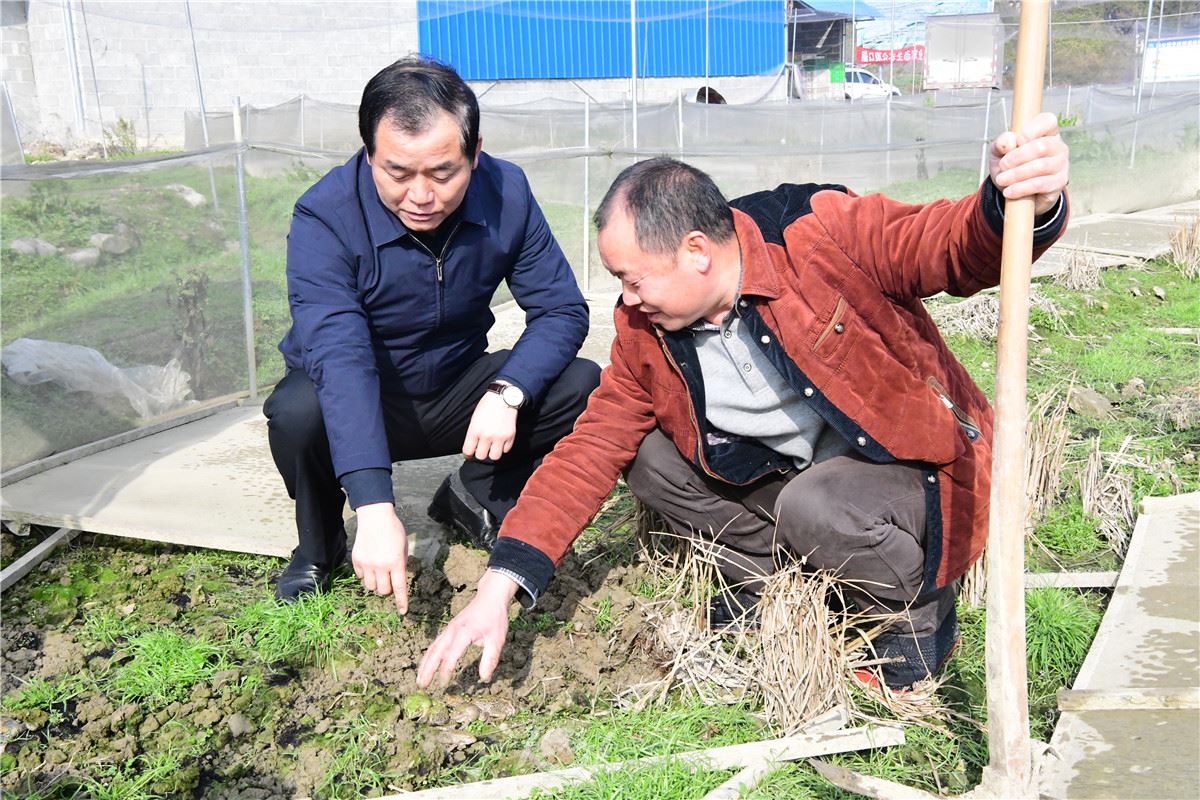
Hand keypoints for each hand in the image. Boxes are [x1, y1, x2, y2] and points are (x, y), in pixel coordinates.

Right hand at [351, 503, 408, 612]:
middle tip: (389, 580)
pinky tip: (369, 564)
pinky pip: (360, 577)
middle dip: (387, 589)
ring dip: (376, 584)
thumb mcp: (403, 547)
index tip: (403, 612)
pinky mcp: (357, 560)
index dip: (401, 601)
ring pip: (370, 587)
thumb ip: (401, 564)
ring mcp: (367, 563)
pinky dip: (365, 575)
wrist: (375, 517)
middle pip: (383, 590)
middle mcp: (381, 565)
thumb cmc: (394, 530)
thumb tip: (397, 579)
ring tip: (379, 573)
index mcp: (396, 562)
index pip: (399, 587)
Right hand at [417, 570, 519, 686]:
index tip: (445, 683)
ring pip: (433, 648)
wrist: (490, 597)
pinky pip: (436, 644)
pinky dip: (429, 656)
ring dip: (425, 664)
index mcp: (464, 633)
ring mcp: (449, 629)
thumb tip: (484, 678)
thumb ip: (490, 658)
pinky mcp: (449, 630)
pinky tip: (427, 666)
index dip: (447, 670)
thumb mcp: (497, 639)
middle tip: (421, 685)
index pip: (451, 654)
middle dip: (427, 669)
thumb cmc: (494, 618)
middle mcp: (452, 631)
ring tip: (420, 680)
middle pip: (436, 651)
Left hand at [462, 391, 517, 461]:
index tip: (469, 454)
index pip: (468, 451)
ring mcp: (500, 437)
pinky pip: (505, 450)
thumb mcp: (474, 419)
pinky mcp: (510, 437)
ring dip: (492, 453)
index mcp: (475, 430)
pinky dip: (503, 447)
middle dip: (480, 453)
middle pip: (481, 456)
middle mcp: (487, 436)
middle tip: (482, 448)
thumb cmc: (487, 406)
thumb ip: (473, 434)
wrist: (503, 398)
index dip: (468, 454)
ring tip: (492, 446)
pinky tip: (500, 440)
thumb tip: (472, 447)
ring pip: (494, 457)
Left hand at [988, 111, 1069, 216]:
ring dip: (1017, 174)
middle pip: (1042, 146)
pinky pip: (1041, 184)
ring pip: (1041, 166)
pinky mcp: (1059, 183)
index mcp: (1046, 132)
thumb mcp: (999, 153)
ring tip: (1001, 180)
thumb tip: (1008, 141)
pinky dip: (1022, 188)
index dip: (1032, 129)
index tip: (1017, 141)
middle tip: (1002, 165)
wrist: (1014, 191)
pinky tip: (1009, 191)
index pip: (1048, 121)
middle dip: (1017, 156)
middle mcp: (1058, 146)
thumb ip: (1001, 143)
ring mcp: (1061, 165)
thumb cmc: (1009, 166)